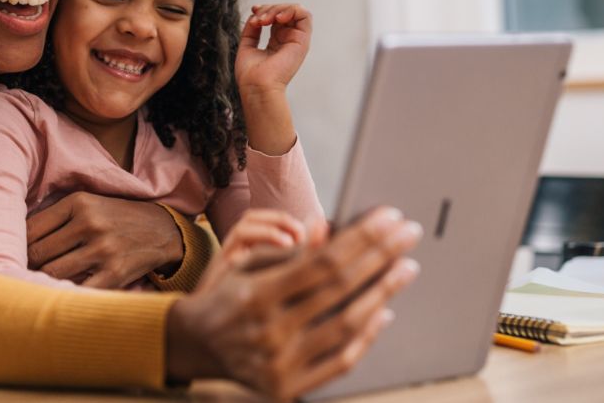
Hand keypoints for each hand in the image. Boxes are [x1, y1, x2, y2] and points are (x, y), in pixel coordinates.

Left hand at [25, 192, 182, 287]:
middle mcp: (89, 223)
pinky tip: (62, 294)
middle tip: (23, 274)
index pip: (30, 229)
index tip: (15, 256)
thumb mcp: (88, 204)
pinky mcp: (114, 273)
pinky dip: (65, 294)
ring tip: (38, 285)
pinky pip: (77, 290)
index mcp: (78, 202)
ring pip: (52, 273)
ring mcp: (102, 249)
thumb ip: (55, 218)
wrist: (161, 230)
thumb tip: (14, 241)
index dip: (17, 247)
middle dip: (27, 266)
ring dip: (42, 282)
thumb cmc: (115, 218)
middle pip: (38, 253)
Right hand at [166, 207, 421, 400]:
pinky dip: (367, 334)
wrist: (195, 346)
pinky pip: (341, 360)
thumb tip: (329, 226)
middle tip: (408, 233)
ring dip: (383, 292)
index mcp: (257, 295)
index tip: (389, 218)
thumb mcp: (247, 264)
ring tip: (405, 268)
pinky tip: (384, 310)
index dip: (362, 238)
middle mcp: (269, 332)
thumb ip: (291, 251)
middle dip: (382, 256)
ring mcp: (281, 364)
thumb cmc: (227, 297)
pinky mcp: (289, 388)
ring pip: (348, 324)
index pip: (324, 262)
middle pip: (341, 288)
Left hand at [236, 3, 311, 94]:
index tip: (254, 11)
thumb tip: (255, 14)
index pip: (276, 17)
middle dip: (268, 9)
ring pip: (294, 10)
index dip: (265, 9)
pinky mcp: (302, 41)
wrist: (256, 86)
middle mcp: (288, 40)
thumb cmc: (250, 74)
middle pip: (284, 11)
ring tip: (265, 20)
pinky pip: (305, 15)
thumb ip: (252, 28)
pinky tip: (278, 18)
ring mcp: (296, 40)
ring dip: (277, 9)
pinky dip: (291, 10)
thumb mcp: (247, 45)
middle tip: (258, 20)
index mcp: (277, 42)